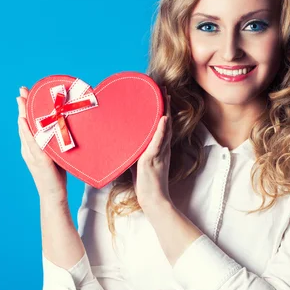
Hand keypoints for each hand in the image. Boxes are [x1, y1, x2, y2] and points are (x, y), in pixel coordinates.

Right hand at [17, 86, 67, 202]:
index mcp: (33, 146)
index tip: (26, 93)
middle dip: (22, 106)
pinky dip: (27, 132)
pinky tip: (25, 122)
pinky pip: (32, 144)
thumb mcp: (57, 153)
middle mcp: (29, 149)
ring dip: (23, 114)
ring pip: (25, 131)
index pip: (28, 124)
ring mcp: (32, 154)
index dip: (26, 109)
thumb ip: (56, 141)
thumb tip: (67, 125)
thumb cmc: (58, 175)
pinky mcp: (39, 161)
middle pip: (23, 124)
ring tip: (21, 100)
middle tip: (21, 90)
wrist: (55, 195)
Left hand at [130, 87, 172, 212]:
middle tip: (164, 90)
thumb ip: (134, 152)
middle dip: (165, 106)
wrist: (152, 198)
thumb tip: (123, 145)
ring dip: (165, 112)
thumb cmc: (146, 184)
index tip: (162, 98)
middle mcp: (161, 148)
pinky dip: (161, 130)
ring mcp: (159, 153)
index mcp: (159, 149)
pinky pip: (159, 142)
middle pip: (165, 123)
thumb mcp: (137, 164)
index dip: (163, 112)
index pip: (162, 127)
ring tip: (165, 97)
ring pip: (164, 129)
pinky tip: (163, 119)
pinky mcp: (153, 158)